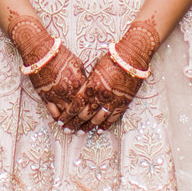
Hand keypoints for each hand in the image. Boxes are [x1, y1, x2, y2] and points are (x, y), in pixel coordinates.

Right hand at [8, 11, 87, 123]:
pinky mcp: (45, 95)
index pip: (88, 101)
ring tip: (71, 131)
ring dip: (69, 124)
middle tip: (83, 131)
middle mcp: (68, 91)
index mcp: (79, 82)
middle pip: (77, 111)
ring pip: (65, 114)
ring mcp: (56, 95)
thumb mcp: (77, 64)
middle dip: (81, 122)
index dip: (91, 111)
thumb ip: (83, 78)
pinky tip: (59, 123)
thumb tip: (88, 87)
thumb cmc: (60, 55)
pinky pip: (52, 111)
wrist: (41, 52)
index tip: (95, 119)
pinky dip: (57, 118)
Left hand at [64, 16, 159, 131]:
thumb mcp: (94, 69)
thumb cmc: (111, 59)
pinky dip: (105, 125)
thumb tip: (79, 92)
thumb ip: (87, 83)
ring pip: (97, 119)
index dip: (67, 115)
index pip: (76, 105)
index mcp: (91, 86)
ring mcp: (112, 101)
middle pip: (84, 114)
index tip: (60, 120)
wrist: (131, 58)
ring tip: (80, 132)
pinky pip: (113, 118)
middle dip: (74, 123)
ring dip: (88, 127)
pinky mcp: (123, 103)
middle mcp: (100, 96)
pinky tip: (98, 130)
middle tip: (67, 130)